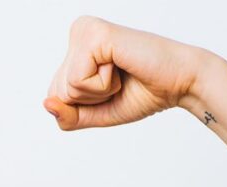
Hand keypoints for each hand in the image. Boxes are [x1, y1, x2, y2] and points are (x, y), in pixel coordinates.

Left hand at [42, 16, 213, 130]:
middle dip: (90, 101)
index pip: (55, 95)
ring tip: (121, 73)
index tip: (113, 87)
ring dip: (98, 93)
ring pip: (65, 89)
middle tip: (120, 81)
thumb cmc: (143, 93)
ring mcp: (84, 30)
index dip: (86, 106)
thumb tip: (46, 104)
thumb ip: (68, 115)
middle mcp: (78, 32)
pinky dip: (103, 87)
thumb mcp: (97, 113)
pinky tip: (121, 67)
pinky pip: (77, 82)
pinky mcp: (93, 35)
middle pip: (57, 92)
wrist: (180, 83)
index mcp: (76, 47)